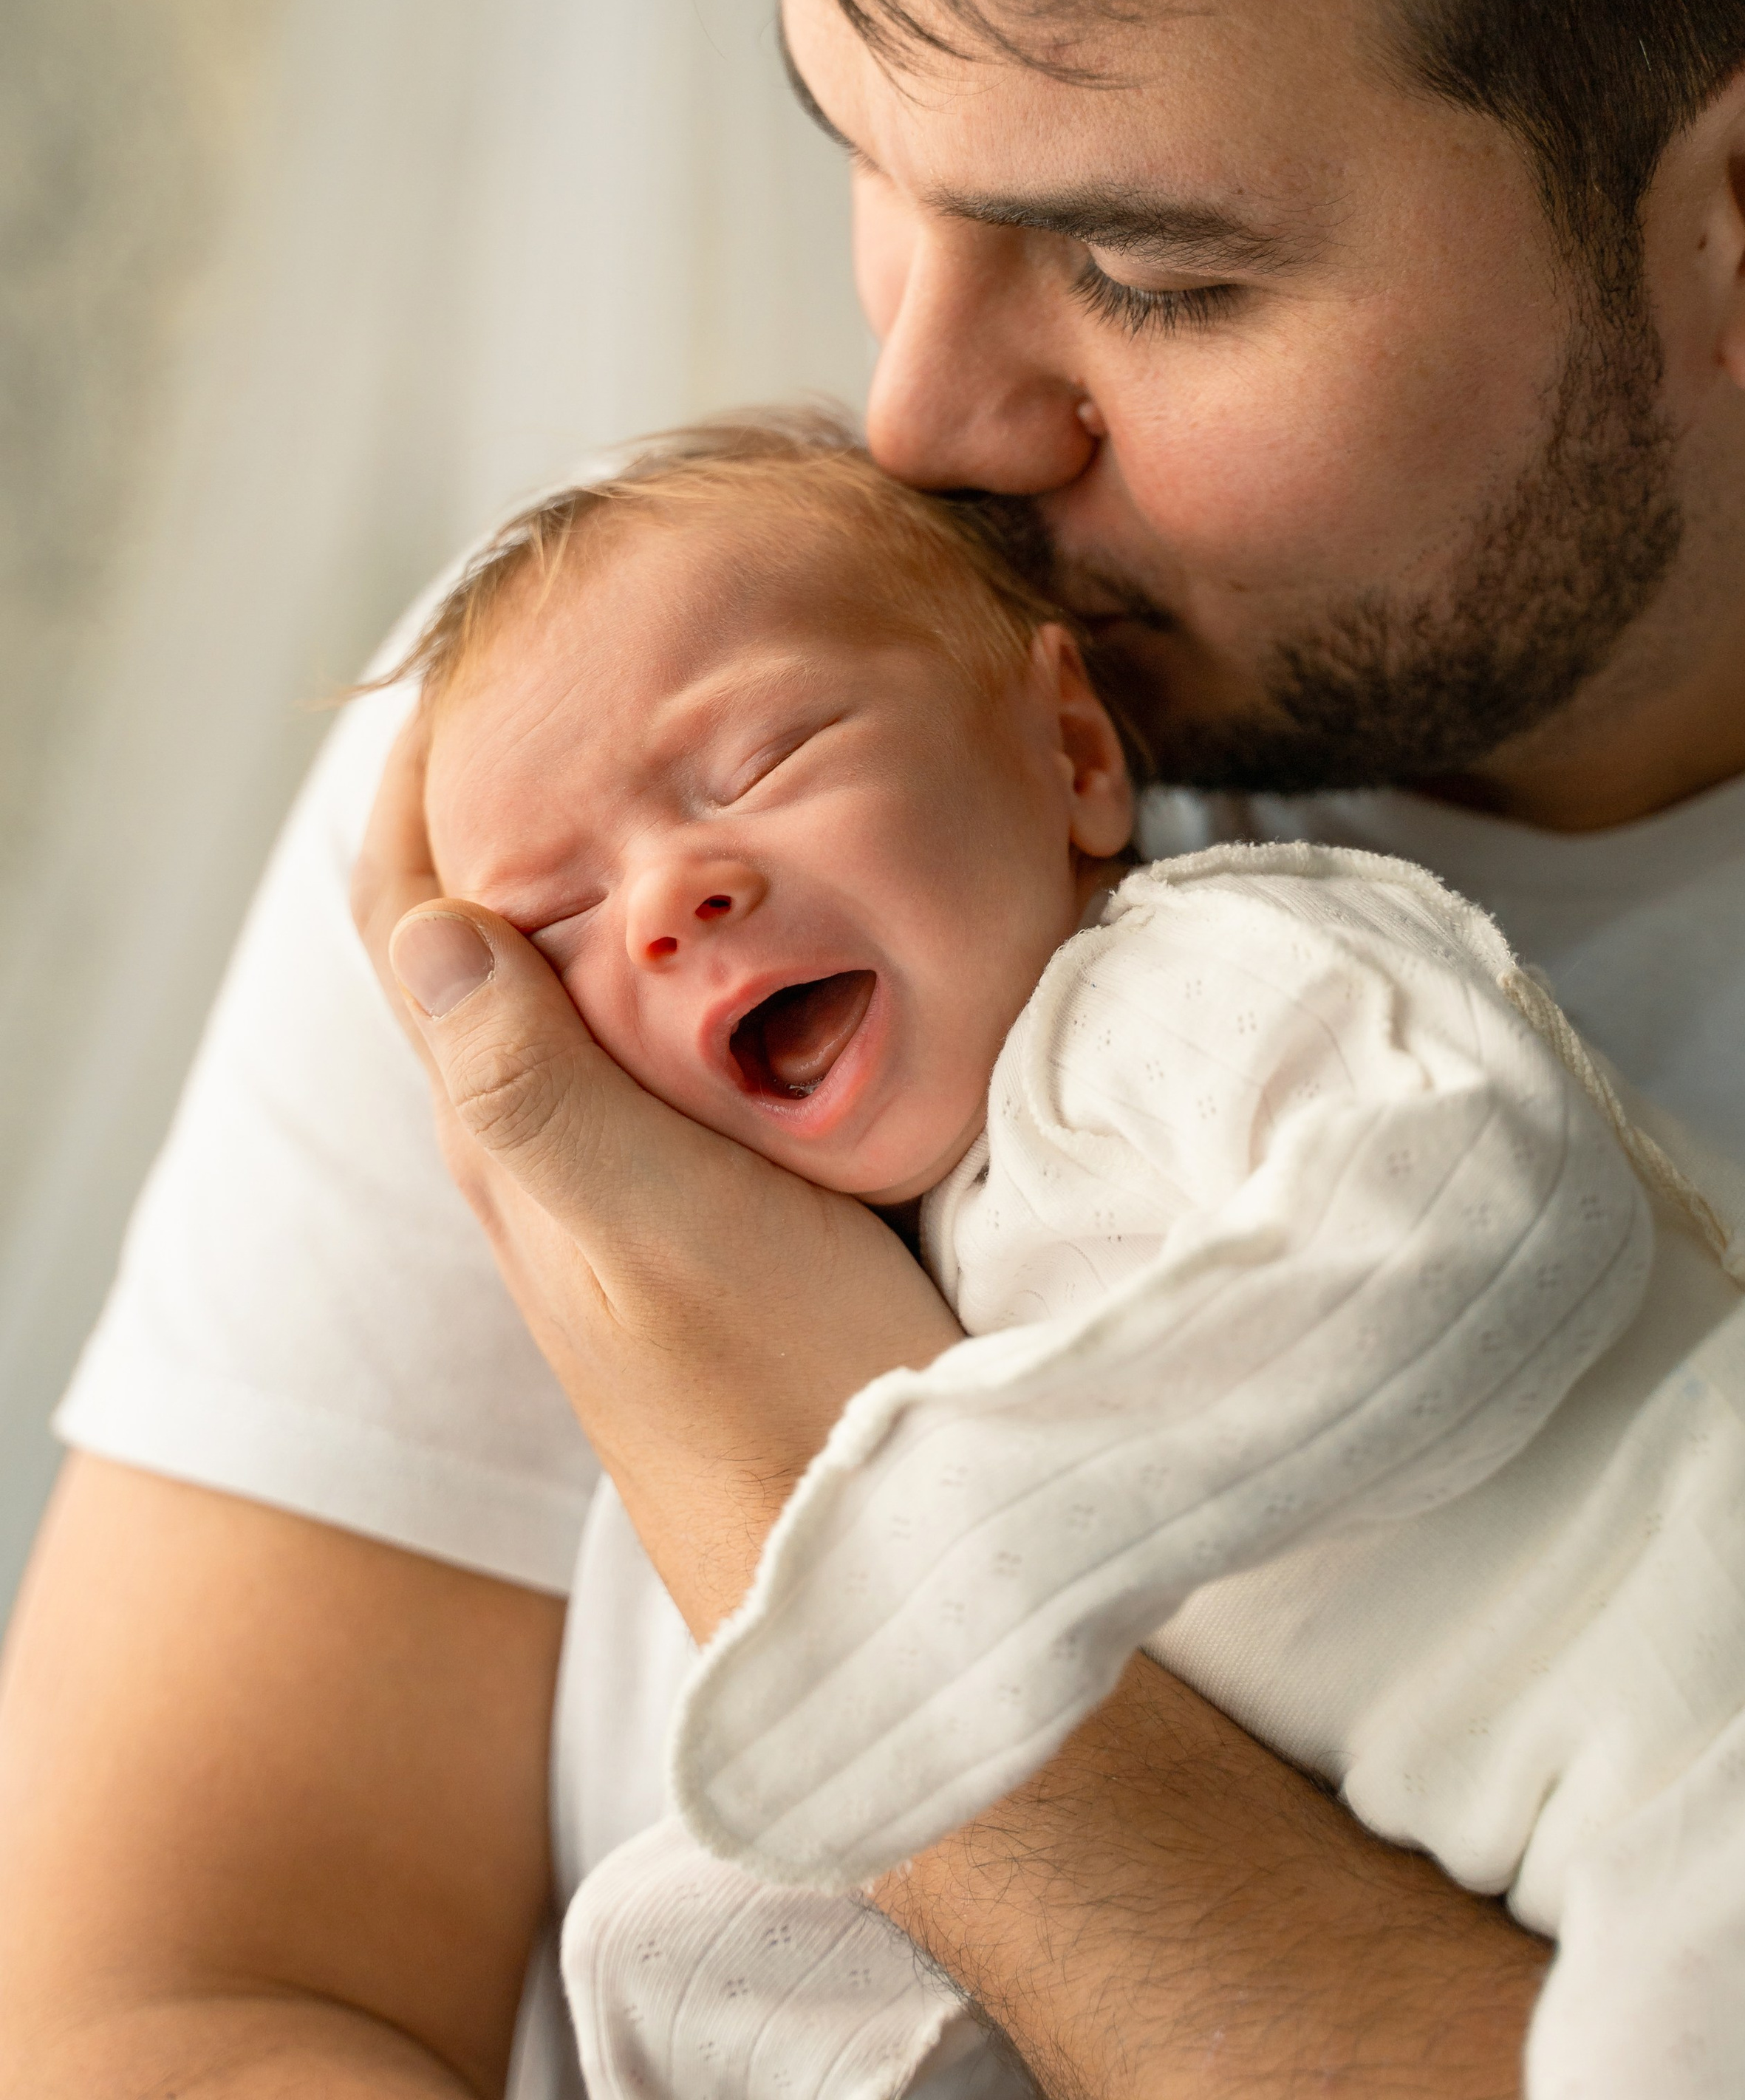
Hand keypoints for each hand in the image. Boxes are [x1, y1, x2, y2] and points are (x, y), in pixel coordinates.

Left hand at [352, 717, 960, 1634]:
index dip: (424, 778)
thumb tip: (428, 924)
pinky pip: (698, 1012)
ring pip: (603, 963)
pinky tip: (787, 883)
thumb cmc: (764, 1394)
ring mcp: (652, 1156)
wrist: (870, 1553)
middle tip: (609, 655)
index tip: (488, 650)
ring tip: (692, 730)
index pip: (415, 917)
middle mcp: (564, 1130)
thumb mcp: (649, 1229)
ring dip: (622, 845)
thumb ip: (538, 1087)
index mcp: (513, 1127)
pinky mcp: (742, 1176)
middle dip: (528, 779)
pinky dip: (716, 922)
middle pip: (499, 919)